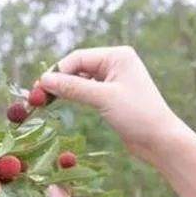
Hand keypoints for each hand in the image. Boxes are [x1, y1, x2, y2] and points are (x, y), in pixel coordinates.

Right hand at [39, 46, 188, 160]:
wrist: (160, 140)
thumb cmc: (137, 115)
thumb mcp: (102, 99)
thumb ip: (73, 88)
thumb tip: (44, 80)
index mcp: (117, 56)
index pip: (78, 58)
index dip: (56, 72)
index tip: (37, 89)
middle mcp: (116, 63)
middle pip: (77, 67)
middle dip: (57, 80)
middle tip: (36, 97)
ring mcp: (114, 79)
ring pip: (80, 79)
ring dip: (63, 89)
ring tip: (43, 101)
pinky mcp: (112, 95)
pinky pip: (86, 90)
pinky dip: (72, 95)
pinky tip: (60, 102)